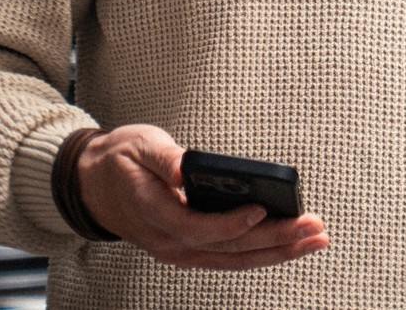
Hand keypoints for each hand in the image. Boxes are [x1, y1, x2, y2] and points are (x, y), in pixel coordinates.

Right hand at [76, 124, 329, 269]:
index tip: (264, 209)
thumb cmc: (118, 160)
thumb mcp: (136, 145)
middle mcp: (168, 243)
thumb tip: (186, 169)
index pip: (199, 228)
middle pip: (229, 250)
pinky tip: (288, 244)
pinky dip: (261, 252)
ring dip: (277, 252)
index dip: (233, 223)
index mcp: (154, 215)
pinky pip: (229, 257)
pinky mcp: (188, 249)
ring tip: (314, 240)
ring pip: (234, 260)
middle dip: (276, 240)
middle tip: (314, 228)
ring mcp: (178, 251)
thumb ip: (164, 158)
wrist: (92, 185)